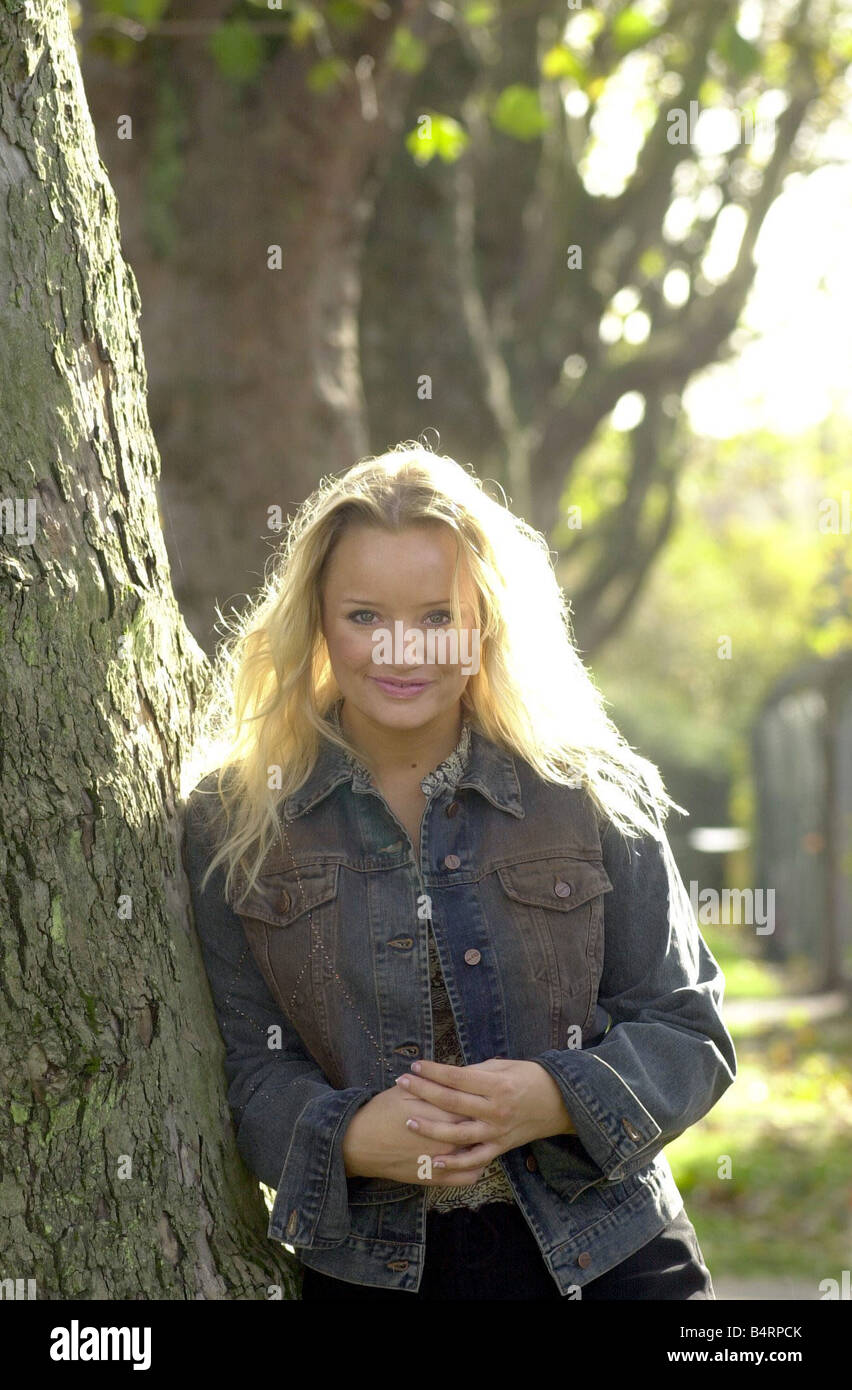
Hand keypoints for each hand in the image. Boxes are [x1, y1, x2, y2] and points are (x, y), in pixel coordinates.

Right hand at [343, 1079, 487, 1185]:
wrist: (359, 1144)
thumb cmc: (381, 1112)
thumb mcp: (406, 1090)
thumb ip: (434, 1084)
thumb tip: (457, 1074)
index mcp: (442, 1115)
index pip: (474, 1103)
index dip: (478, 1096)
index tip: (482, 1091)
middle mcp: (448, 1141)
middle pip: (480, 1128)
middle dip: (485, 1119)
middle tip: (488, 1109)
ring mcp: (444, 1163)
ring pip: (479, 1154)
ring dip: (485, 1142)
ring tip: (485, 1131)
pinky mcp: (437, 1179)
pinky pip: (469, 1177)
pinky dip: (477, 1167)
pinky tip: (476, 1156)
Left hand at [393, 1058, 575, 1176]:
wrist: (560, 1103)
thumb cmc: (531, 1078)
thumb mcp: (505, 1067)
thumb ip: (476, 1071)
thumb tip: (447, 1072)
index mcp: (497, 1085)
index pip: (457, 1077)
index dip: (434, 1071)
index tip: (415, 1065)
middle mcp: (495, 1110)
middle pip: (452, 1102)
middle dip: (424, 1091)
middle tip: (402, 1082)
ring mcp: (496, 1132)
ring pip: (458, 1134)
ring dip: (431, 1128)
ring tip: (408, 1120)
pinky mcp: (500, 1148)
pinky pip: (475, 1159)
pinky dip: (455, 1163)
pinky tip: (434, 1161)